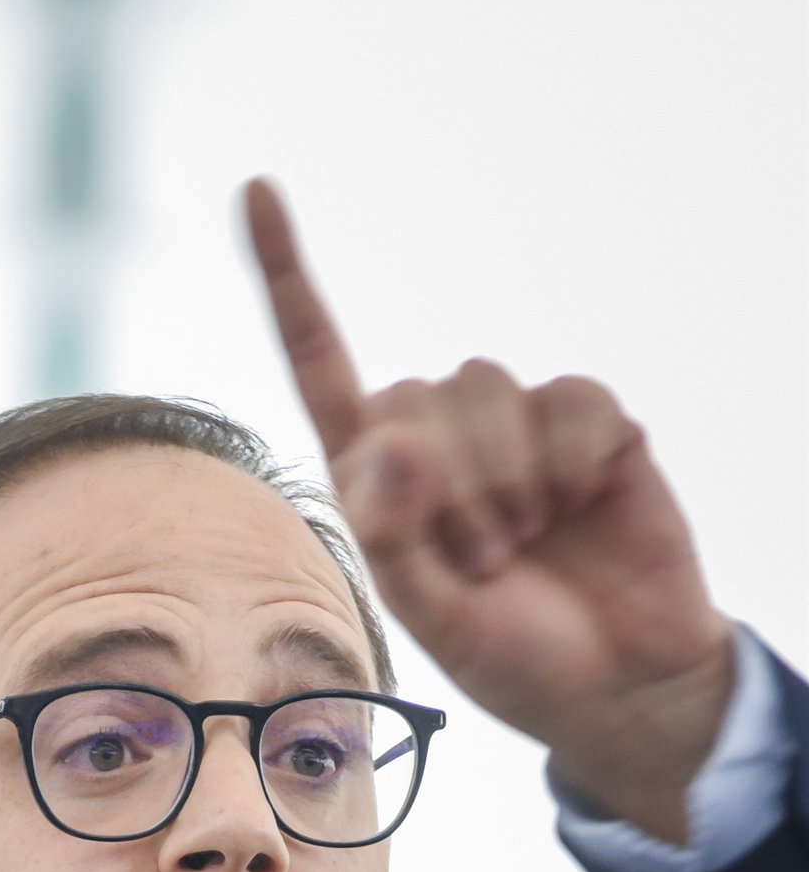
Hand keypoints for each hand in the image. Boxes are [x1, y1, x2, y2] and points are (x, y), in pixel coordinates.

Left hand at [245, 178, 734, 841]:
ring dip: (500, 487)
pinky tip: (579, 506)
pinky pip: (565, 402)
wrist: (615, 682)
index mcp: (380, 480)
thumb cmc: (511, 656)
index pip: (324, 367)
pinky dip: (566, 466)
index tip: (256, 189)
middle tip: (481, 565)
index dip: (290, 281)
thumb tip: (385, 439)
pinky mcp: (588, 418)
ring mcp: (517, 423)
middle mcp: (441, 435)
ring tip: (523, 546)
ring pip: (481, 389)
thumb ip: (391, 536)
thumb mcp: (429, 617)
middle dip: (442, 494)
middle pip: (411, 396)